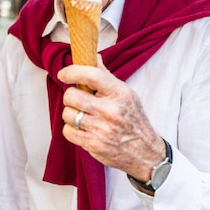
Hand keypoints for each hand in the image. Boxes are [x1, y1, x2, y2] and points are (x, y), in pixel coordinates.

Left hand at [59, 56, 164, 181]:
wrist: (145, 152)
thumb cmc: (133, 119)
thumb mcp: (126, 94)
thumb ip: (106, 76)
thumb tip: (93, 56)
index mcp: (119, 93)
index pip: (90, 75)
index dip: (72, 71)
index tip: (63, 74)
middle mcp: (110, 110)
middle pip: (71, 95)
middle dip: (71, 97)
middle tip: (79, 100)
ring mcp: (101, 129)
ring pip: (67, 113)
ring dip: (71, 114)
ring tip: (83, 116)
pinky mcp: (93, 144)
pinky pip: (67, 131)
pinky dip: (72, 129)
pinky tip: (83, 129)